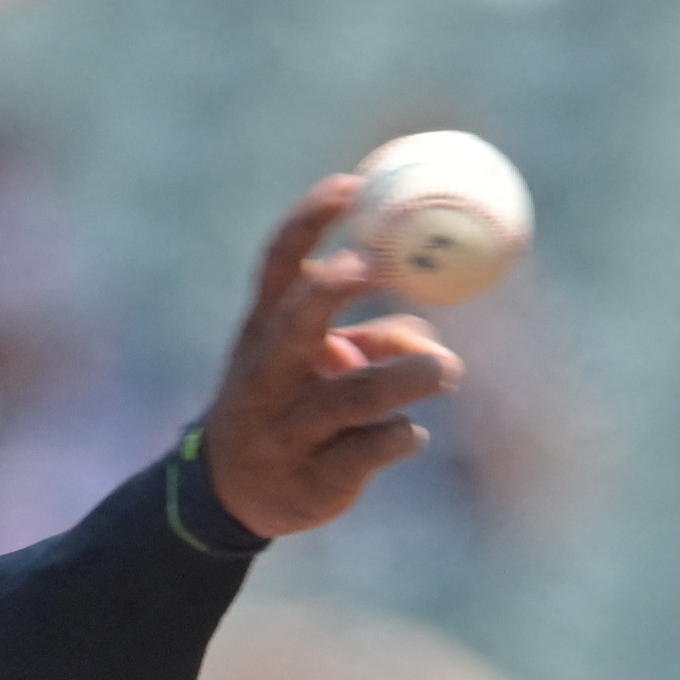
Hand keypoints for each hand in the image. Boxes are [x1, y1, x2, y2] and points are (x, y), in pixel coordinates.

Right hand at [194, 173, 463, 539]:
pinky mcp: (312, 481)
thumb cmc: (287, 406)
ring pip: (348, 396)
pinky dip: (399, 437)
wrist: (231, 495)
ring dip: (403, 377)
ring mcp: (285, 431)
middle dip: (329, 289)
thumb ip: (374, 341)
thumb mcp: (316, 365)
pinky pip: (366, 450)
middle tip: (373, 265)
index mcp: (263, 333)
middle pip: (295, 323)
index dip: (310, 221)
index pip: (279, 264)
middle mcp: (266, 377)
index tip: (351, 184)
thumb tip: (432, 336)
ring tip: (448, 371)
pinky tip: (411, 434)